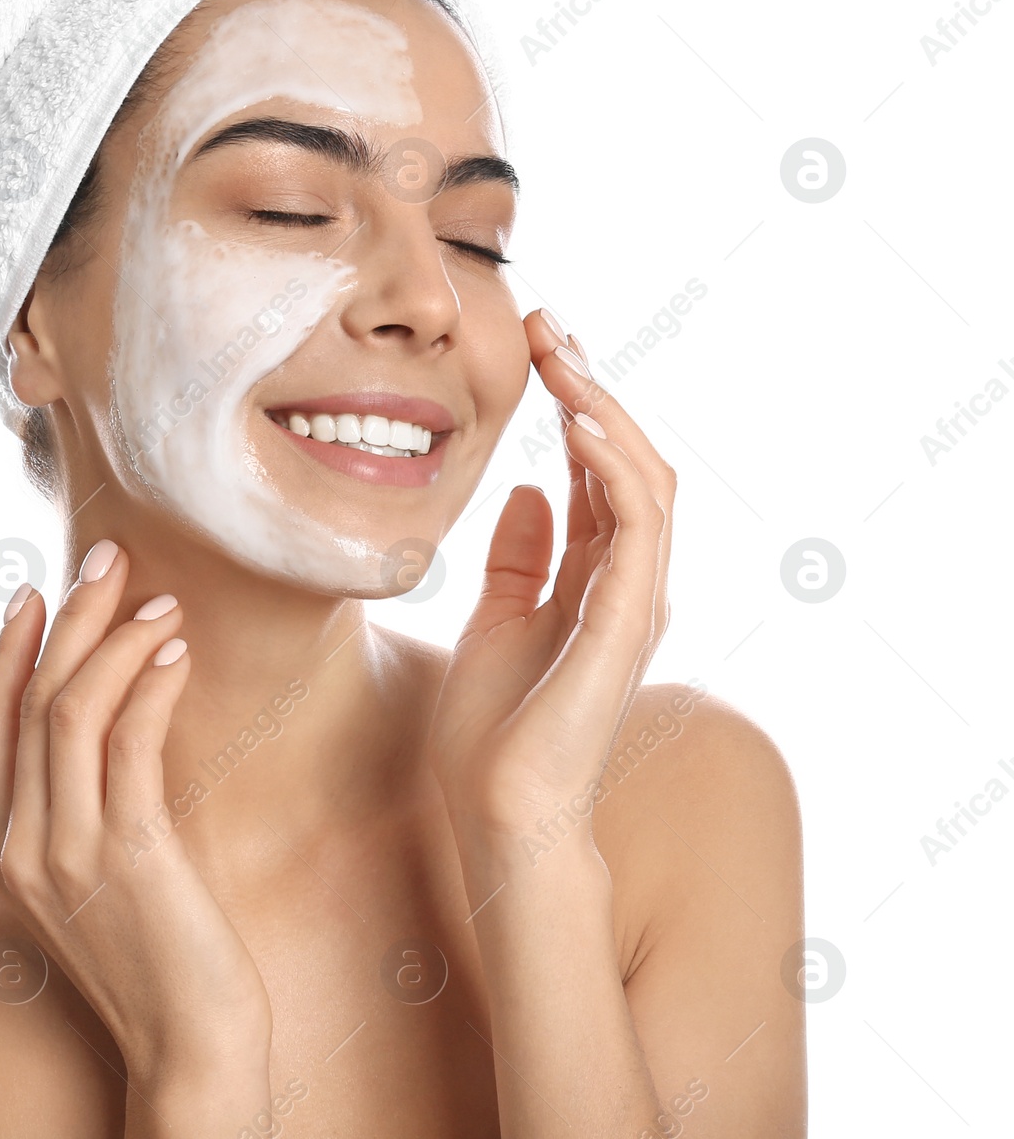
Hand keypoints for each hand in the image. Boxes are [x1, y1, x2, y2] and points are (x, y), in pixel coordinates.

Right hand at [0, 540, 272, 1124]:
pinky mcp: (128, 856)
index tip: (35, 591)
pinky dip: (150, 686)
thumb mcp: (97, 878)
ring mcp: (68, 854)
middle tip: (106, 556)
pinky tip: (176, 653)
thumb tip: (106, 724)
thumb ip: (82, 809)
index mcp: (4, 852)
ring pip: (71, 711)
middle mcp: (21, 848)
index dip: (9, 652)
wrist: (191, 1050)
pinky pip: (130, 746)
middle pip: (30, 702)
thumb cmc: (159, 956)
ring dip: (116, 640)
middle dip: (69, 618)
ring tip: (160, 599)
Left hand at [427, 310, 675, 854]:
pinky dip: (614, 468)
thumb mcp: (496, 619)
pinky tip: (575, 422)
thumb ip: (520, 558)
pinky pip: (636, 527)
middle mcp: (628, 583)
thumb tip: (530, 491)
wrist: (494, 813)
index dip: (574, 401)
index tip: (537, 341)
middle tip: (548, 325)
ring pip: (645, 481)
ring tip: (561, 356)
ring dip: (605, 410)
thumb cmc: (493, 729)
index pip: (599, 470)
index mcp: (596, 579)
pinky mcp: (626, 623)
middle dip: (591, 386)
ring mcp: (634, 601)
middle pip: (628, 461)